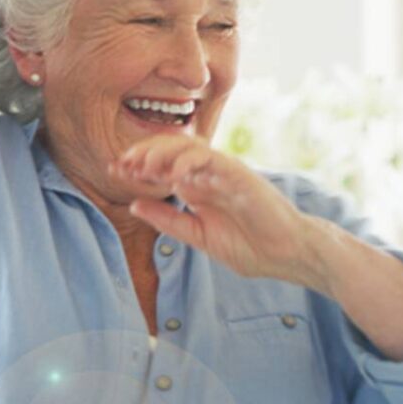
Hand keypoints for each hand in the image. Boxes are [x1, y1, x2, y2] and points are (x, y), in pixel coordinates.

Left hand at [114, 135, 328, 289]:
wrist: (288, 256)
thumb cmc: (251, 247)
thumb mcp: (198, 236)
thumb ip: (167, 220)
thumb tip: (133, 204)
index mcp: (198, 186)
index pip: (162, 164)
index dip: (136, 164)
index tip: (114, 171)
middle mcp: (209, 174)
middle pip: (171, 149)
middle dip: (143, 153)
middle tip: (122, 165)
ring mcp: (224, 171)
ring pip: (189, 147)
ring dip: (162, 153)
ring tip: (142, 166)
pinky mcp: (240, 174)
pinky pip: (212, 160)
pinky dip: (190, 163)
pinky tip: (172, 176)